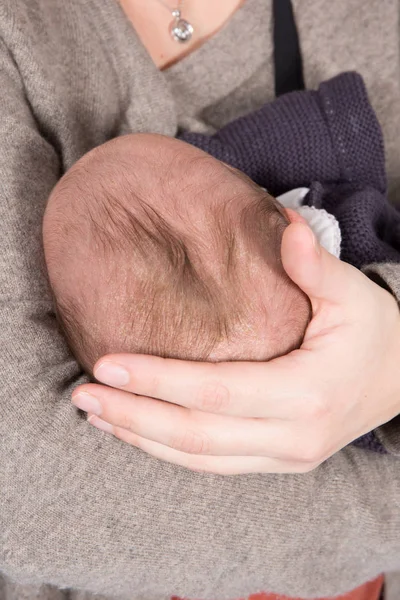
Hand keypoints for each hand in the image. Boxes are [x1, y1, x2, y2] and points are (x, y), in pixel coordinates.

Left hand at [72, 222, 399, 473]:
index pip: (219, 392)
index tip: (107, 364)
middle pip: (198, 436)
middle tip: (83, 396)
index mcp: (308, 393)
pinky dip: (168, 451)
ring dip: (143, 439)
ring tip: (97, 415)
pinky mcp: (275, 462)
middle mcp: (293, 437)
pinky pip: (212, 465)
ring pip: (199, 459)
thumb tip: (286, 224)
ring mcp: (284, 457)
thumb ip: (316, 265)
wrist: (399, 379)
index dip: (160, 381)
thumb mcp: (352, 294)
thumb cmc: (371, 332)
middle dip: (135, 418)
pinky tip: (136, 432)